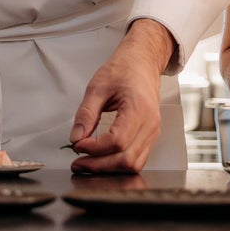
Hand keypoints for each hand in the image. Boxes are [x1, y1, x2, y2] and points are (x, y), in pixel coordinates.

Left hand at [68, 21, 173, 173]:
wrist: (142, 62)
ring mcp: (153, 132)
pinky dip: (118, 164)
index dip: (94, 148)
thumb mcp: (97, 86)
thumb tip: (76, 137)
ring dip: (108, 169)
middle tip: (77, 161)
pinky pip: (137, 159)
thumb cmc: (124, 69)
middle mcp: (150, 124)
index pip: (117, 141)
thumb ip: (86, 113)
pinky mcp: (150, 136)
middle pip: (126, 159)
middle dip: (99, 165)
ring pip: (133, 164)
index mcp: (139, 109)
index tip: (78, 144)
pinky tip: (101, 159)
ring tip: (87, 163)